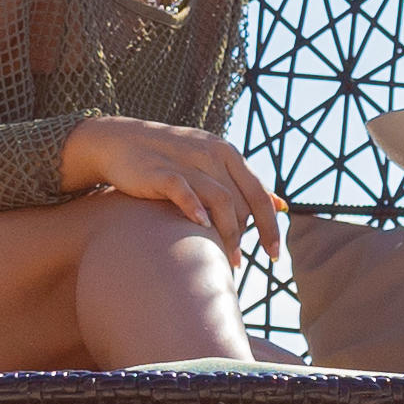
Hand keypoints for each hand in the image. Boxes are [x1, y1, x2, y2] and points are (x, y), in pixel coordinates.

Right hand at [60, 114, 285, 259]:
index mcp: (227, 153)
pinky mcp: (161, 171)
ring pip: (220, 199)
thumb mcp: (213, 163)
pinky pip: (183, 191)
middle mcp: (212, 154)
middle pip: (242, 201)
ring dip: (229, 232)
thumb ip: (245, 184)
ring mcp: (186, 162)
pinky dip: (195, 208)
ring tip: (229, 259)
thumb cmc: (171, 158)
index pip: (259, 193)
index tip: (274, 255)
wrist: (121, 141)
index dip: (270, 225)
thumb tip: (281, 205)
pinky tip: (202, 227)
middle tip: (240, 262)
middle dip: (247, 236)